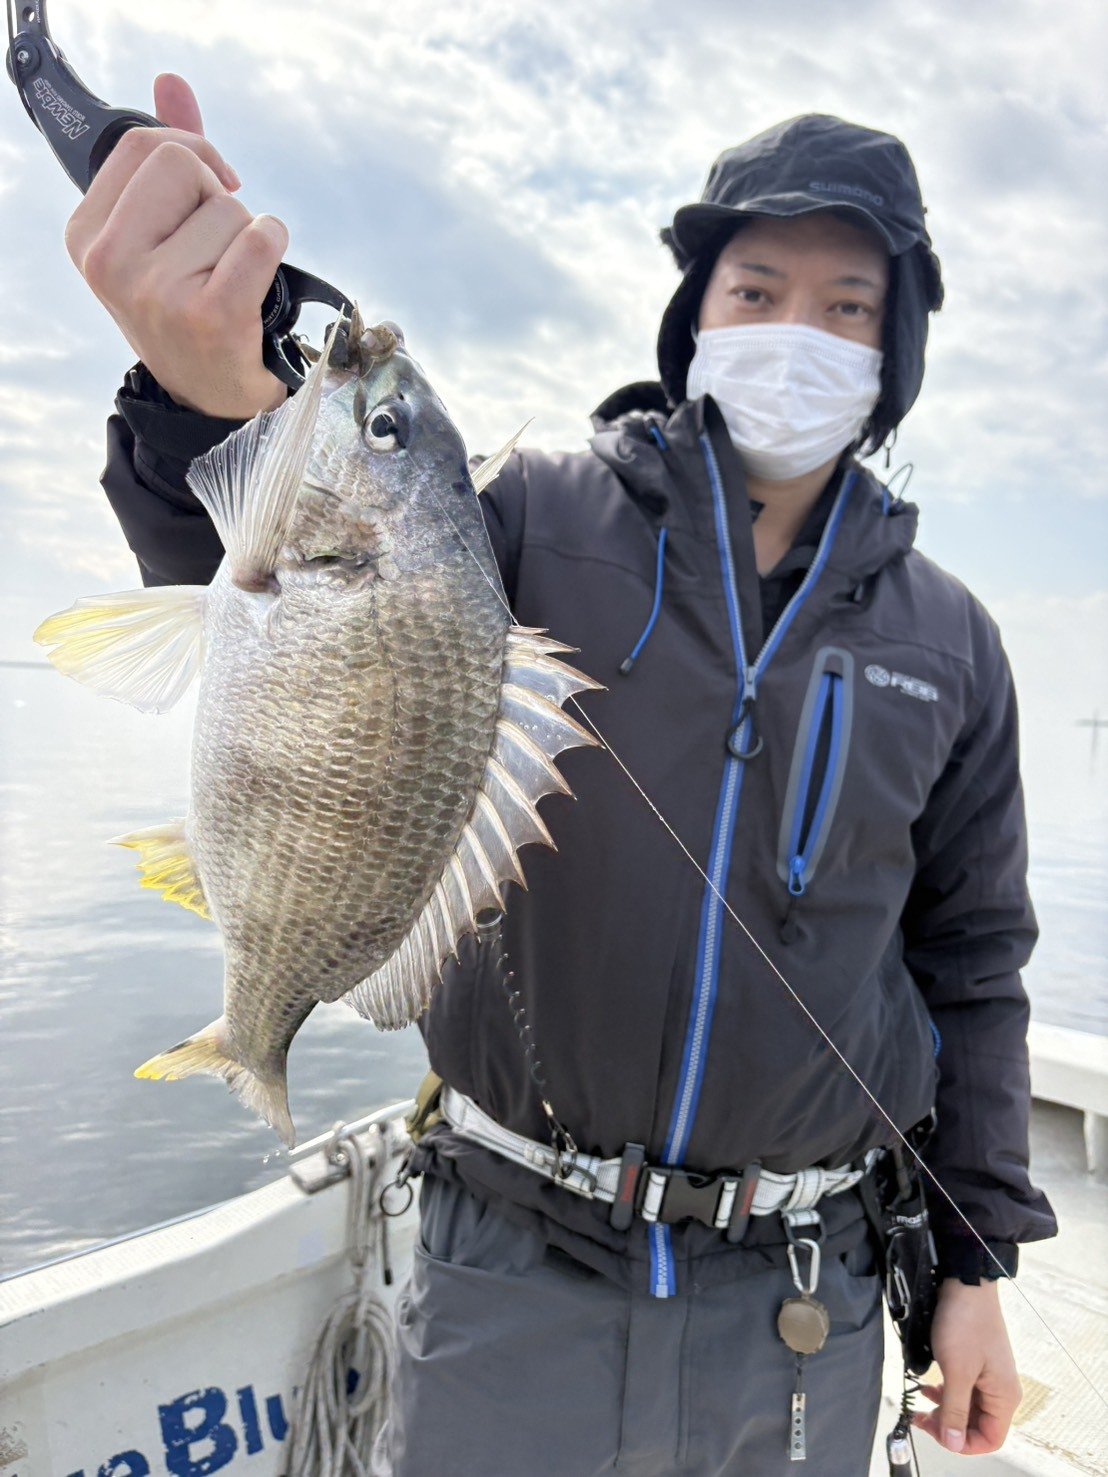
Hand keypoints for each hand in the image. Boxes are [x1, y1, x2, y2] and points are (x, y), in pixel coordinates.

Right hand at [64, 74, 287, 417]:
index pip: (145, 145)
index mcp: (88, 236)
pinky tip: (262, 282)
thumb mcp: (159, 233)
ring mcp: (157, 292)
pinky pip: (259, 239)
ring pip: (229, 209)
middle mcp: (112, 263)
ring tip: (232, 280)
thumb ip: (164, 156)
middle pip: (182, 164)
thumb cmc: (188, 308)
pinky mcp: (209, 315)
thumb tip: (171, 84)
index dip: (192, 154)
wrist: (212, 396)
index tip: (209, 188)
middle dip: (217, 195)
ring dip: (248, 237)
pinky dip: (274, 248)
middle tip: (217, 245)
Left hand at [912, 1279, 1021, 1454]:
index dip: (963, 1443)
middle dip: (949, 1426)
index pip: (990, 1439)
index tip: (937, 1434)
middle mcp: (1000, 1390)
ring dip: (944, 1410)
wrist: (965, 1283)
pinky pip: (963, 1390)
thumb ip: (955, 1409)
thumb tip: (953, 1443)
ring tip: (920, 1404)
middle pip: (976, 1425)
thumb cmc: (965, 1322)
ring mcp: (989, 1376)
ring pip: (967, 1408)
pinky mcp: (976, 1363)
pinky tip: (928, 1388)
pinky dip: (945, 1393)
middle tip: (921, 1417)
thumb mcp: (957, 1370)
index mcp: (1004, 1396)